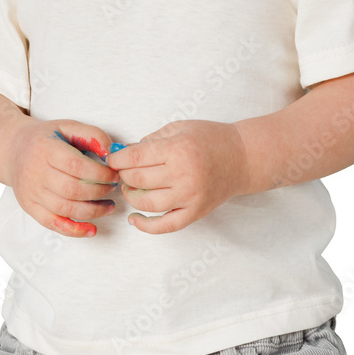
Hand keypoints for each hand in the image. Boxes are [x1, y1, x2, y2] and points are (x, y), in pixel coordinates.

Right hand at [8, 118, 119, 237]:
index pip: (77, 166)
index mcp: (46, 149)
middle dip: (99, 192)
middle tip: (113, 188)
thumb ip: (93, 135)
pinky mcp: (29, 206)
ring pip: (65, 208)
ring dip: (93, 211)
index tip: (114, 174)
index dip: (100, 173)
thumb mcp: (68, 126)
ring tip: (108, 206)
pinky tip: (91, 229)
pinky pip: (52, 223)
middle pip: (72, 189)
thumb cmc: (45, 138)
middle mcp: (35, 172)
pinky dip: (74, 230)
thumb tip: (111, 153)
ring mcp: (31, 192)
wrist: (13, 149)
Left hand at [105, 119, 249, 233]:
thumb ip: (151, 139)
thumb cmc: (211, 138)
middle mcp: (183, 174)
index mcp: (178, 149)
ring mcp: (190, 196)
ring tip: (130, 187)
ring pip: (146, 203)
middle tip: (121, 171)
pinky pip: (165, 226)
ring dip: (131, 196)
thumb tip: (124, 153)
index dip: (117, 160)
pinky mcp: (195, 212)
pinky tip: (134, 219)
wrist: (242, 157)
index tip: (111, 159)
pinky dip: (145, 226)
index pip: (135, 158)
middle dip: (123, 175)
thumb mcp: (179, 128)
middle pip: (137, 179)